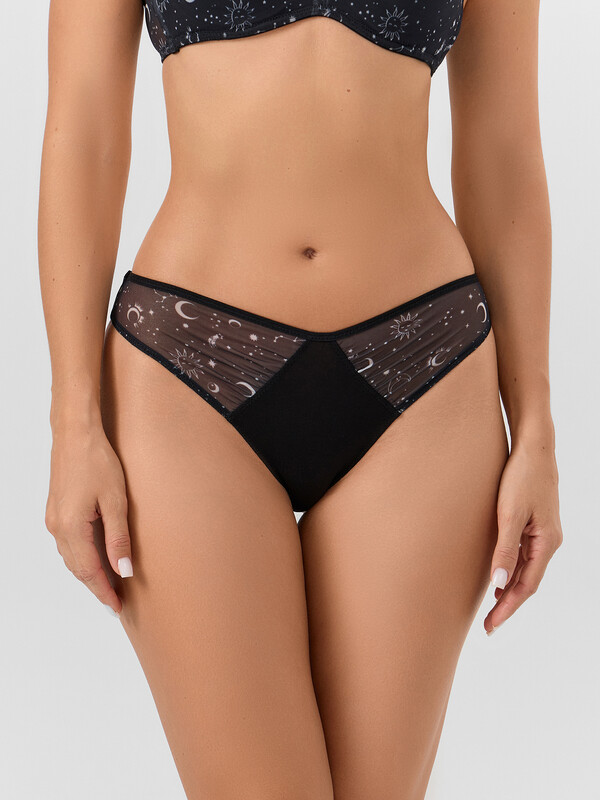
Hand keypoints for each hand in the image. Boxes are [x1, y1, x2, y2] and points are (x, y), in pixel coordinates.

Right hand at [44, 423, 132, 615]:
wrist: (75, 435)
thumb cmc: (97, 462)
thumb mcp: (116, 501)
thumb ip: (119, 539)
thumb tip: (124, 570)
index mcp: (71, 528)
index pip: (89, 572)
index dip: (104, 591)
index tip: (117, 607)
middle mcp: (57, 528)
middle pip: (77, 568)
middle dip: (97, 586)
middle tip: (116, 600)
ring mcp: (53, 519)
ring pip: (71, 557)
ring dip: (89, 572)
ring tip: (110, 582)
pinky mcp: (56, 511)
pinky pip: (68, 544)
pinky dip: (82, 556)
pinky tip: (97, 556)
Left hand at [485, 439, 562, 634]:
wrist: (534, 447)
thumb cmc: (521, 477)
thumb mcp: (509, 514)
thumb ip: (505, 550)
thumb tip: (498, 584)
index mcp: (546, 543)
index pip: (526, 586)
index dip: (508, 608)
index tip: (491, 625)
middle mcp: (549, 541)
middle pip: (527, 582)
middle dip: (507, 604)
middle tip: (488, 625)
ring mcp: (543, 532)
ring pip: (526, 570)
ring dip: (509, 589)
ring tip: (491, 607)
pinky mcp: (535, 523)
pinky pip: (524, 555)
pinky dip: (512, 570)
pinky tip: (499, 576)